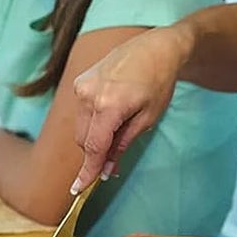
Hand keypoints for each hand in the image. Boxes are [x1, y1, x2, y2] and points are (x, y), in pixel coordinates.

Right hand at [69, 28, 185, 189]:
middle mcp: (89, 95)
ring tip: (119, 126)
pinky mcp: (80, 81)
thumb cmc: (158, 82)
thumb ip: (122, 145)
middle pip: (84, 140)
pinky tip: (111, 111)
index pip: (93, 148)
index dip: (87, 171)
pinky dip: (93, 120)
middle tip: (114, 161)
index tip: (78, 189)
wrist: (155, 47)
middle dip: (96, 154)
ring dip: (94, 136)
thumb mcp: (147, 118)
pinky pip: (81, 112)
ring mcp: (82, 86)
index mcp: (109, 106)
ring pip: (81, 127)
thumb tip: (107, 169)